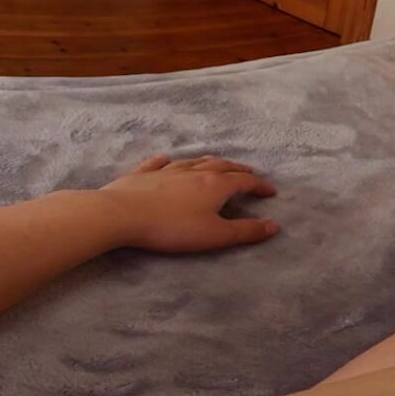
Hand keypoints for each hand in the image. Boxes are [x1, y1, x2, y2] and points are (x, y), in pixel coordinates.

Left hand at [96, 154, 280, 252]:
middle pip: (222, 166)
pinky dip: (166, 161)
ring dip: (209, 162)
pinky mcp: (141, 175)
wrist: (120, 215)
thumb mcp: (214, 235)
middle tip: (249, 174)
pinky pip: (157, 164)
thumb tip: (275, 226)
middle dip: (239, 170)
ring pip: (194, 161)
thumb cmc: (171, 227)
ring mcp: (167, 171)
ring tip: (217, 163)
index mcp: (216, 185)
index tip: (270, 192)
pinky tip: (166, 160)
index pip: (245, 181)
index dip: (260, 186)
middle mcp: (195, 172)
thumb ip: (245, 231)